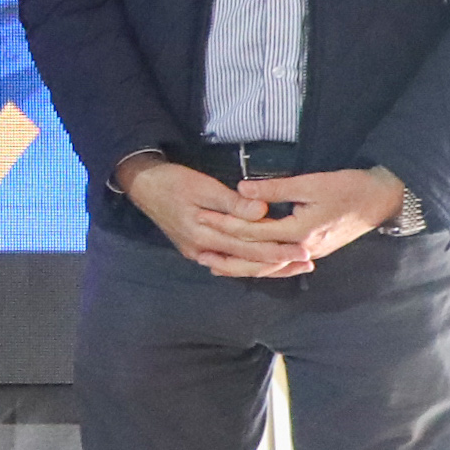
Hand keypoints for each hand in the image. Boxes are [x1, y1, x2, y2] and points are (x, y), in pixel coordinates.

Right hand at [119, 155, 314, 278]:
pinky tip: (263, 266)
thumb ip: (232, 203)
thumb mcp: (202, 186)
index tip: (303, 249)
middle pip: (246, 262)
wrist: (142, 185)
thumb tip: (262, 211)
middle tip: (307, 262)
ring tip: (293, 267)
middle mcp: (201, 250)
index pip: (248, 247)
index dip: (277, 250)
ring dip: (266, 267)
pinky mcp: (196, 249)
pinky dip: (247, 264)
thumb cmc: (172, 182)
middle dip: (279, 263)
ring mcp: (197, 252)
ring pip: (238, 266)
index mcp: (203, 235)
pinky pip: (227, 262)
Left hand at [211, 166, 406, 270]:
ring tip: (213, 264)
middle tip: (197, 249)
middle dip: (227, 252)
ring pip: (269, 265)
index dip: (226, 224)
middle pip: (257, 256)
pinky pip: (281, 263)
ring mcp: (311, 253)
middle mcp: (303, 248)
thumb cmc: (350, 187)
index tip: (202, 217)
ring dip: (241, 266)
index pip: (253, 232)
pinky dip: (262, 265)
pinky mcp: (314, 250)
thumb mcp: (311, 183)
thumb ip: (275, 187)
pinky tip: (248, 264)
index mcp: (300, 231)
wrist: (384, 199)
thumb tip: (241, 188)